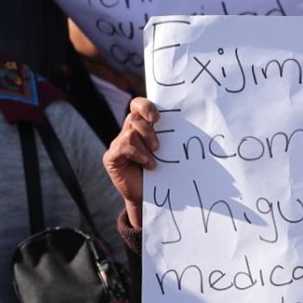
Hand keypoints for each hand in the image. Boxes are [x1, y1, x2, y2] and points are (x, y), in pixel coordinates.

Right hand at [103, 96, 161, 227]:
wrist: (150, 197)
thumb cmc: (162, 173)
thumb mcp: (168, 152)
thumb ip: (170, 137)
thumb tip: (190, 123)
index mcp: (142, 127)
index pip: (138, 105)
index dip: (145, 106)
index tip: (157, 118)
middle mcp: (128, 132)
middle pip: (134, 117)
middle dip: (149, 131)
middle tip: (158, 147)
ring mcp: (118, 144)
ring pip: (130, 132)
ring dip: (145, 147)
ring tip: (153, 163)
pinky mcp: (111, 157)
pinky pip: (122, 146)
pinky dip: (137, 154)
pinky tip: (146, 164)